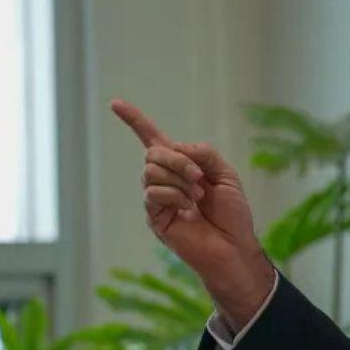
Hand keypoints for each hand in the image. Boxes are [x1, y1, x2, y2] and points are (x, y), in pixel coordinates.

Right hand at [111, 99, 274, 329]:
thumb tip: (177, 147)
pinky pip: (153, 193)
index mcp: (182, 167)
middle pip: (153, 152)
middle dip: (179, 160)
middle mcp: (165, 180)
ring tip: (198, 197)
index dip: (135, 121)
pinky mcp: (154, 216)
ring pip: (151, 170)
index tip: (115, 103)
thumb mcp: (226, 176)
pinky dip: (175, 196)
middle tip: (200, 178)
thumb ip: (205, 155)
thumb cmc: (233, 215)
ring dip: (179, 179)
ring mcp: (158, 198)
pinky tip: (189, 210)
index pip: (153, 139)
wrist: (234, 246)